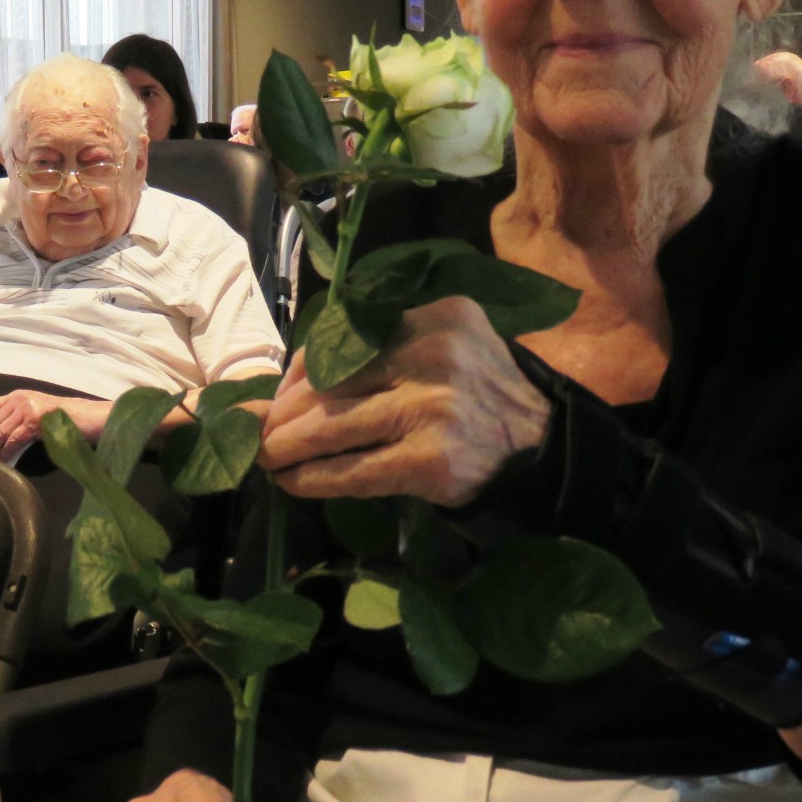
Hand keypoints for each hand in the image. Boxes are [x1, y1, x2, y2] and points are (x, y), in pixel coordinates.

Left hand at [0, 391, 108, 458]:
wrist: (87, 418)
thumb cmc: (66, 418)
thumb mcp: (38, 411)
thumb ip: (20, 417)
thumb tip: (0, 436)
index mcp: (19, 395)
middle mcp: (20, 399)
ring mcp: (27, 409)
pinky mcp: (34, 422)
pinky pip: (12, 440)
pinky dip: (4, 453)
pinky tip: (1, 462)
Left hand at [260, 296, 550, 503]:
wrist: (544, 450)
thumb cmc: (483, 398)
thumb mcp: (449, 346)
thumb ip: (386, 349)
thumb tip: (291, 381)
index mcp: (436, 317)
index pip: (342, 339)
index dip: (298, 371)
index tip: (278, 394)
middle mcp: (433, 355)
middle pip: (329, 383)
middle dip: (283, 412)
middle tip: (258, 431)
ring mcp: (431, 409)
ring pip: (331, 427)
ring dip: (285, 447)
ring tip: (264, 458)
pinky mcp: (429, 461)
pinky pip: (351, 471)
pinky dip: (311, 479)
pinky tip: (292, 483)